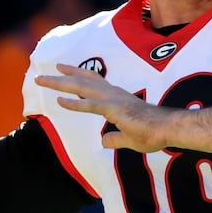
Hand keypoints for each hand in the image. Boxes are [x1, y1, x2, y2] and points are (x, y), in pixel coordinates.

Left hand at [35, 64, 176, 152]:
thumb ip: (115, 138)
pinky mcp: (115, 109)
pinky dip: (74, 103)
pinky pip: (91, 105)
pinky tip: (60, 101)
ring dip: (61, 83)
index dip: (78, 75)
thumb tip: (105, 141)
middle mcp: (113, 94)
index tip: (63, 71)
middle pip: (83, 81)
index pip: (94, 83)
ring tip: (43, 80)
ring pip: (82, 88)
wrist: (168, 129)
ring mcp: (113, 100)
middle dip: (63, 76)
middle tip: (44, 73)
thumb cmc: (153, 132)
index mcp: (117, 98)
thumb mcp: (129, 138)